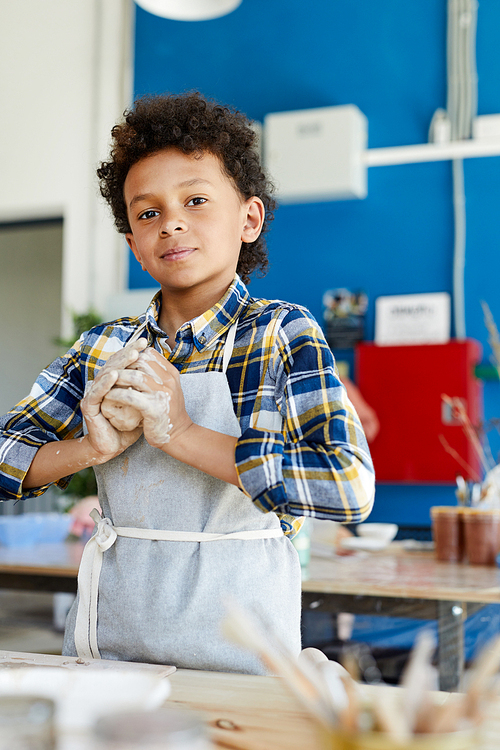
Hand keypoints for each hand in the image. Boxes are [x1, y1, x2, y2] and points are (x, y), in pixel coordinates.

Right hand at [80, 339, 146, 459]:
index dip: (133, 351)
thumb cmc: (129, 426)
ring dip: (119, 363)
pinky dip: (105, 383)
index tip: (146, 342)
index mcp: (113, 382)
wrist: (114, 446)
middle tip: (141, 343)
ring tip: (132, 354)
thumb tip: (164, 373)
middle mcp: (102, 384)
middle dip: (128, 352)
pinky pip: (97, 392)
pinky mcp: (88, 406)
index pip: (122, 361)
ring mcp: (93, 394)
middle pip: (114, 363)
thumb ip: (147, 389)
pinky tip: (114, 375)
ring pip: (106, 374)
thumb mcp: (143, 404)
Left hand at [106, 347, 192, 450]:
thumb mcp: (168, 389)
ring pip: (134, 376)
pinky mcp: (154, 409)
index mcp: (172, 374)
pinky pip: (130, 397)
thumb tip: (141, 358)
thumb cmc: (169, 412)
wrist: (178, 435)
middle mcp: (169, 382)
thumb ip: (158, 375)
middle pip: (141, 362)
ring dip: (117, 378)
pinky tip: (108, 396)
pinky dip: (117, 394)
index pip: (150, 354)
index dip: (134, 356)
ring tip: (106, 382)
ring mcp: (163, 394)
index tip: (123, 364)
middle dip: (123, 365)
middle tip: (110, 371)